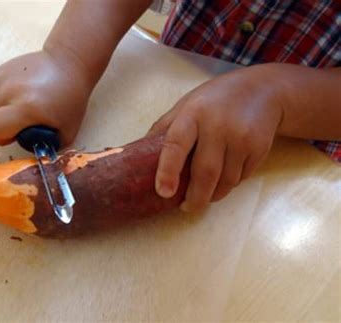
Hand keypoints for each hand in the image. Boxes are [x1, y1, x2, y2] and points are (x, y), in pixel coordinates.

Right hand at [0, 50, 91, 145]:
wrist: (69, 63)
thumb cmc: (71, 100)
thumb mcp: (66, 132)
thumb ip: (47, 146)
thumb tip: (32, 152)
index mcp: (26, 108)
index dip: (2, 137)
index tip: (17, 133)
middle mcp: (10, 91)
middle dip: (1, 125)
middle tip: (21, 122)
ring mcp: (4, 77)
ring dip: (1, 111)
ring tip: (23, 106)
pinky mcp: (2, 69)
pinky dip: (2, 97)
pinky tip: (22, 93)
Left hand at [149, 65, 283, 211]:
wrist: (263, 90)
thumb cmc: (215, 99)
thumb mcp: (186, 105)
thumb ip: (164, 128)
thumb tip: (137, 155)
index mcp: (193, 113)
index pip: (176, 144)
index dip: (168, 170)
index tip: (163, 192)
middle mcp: (218, 125)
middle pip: (206, 172)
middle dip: (195, 197)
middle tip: (187, 207)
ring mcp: (241, 137)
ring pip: (226, 180)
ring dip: (213, 194)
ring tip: (205, 193)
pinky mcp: (259, 148)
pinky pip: (241, 177)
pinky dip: (230, 183)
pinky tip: (225, 174)